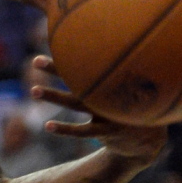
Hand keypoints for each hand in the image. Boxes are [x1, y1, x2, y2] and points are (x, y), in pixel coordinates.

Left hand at [29, 56, 166, 164]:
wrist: (148, 142)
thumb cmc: (128, 110)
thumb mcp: (122, 91)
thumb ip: (107, 77)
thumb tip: (86, 57)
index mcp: (114, 81)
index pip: (88, 65)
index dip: (68, 55)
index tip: (51, 40)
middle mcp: (110, 94)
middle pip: (80, 79)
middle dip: (57, 69)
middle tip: (35, 60)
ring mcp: (110, 113)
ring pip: (77, 104)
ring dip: (55, 97)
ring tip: (33, 90)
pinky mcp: (110, 132)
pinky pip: (84, 131)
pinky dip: (66, 129)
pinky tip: (47, 126)